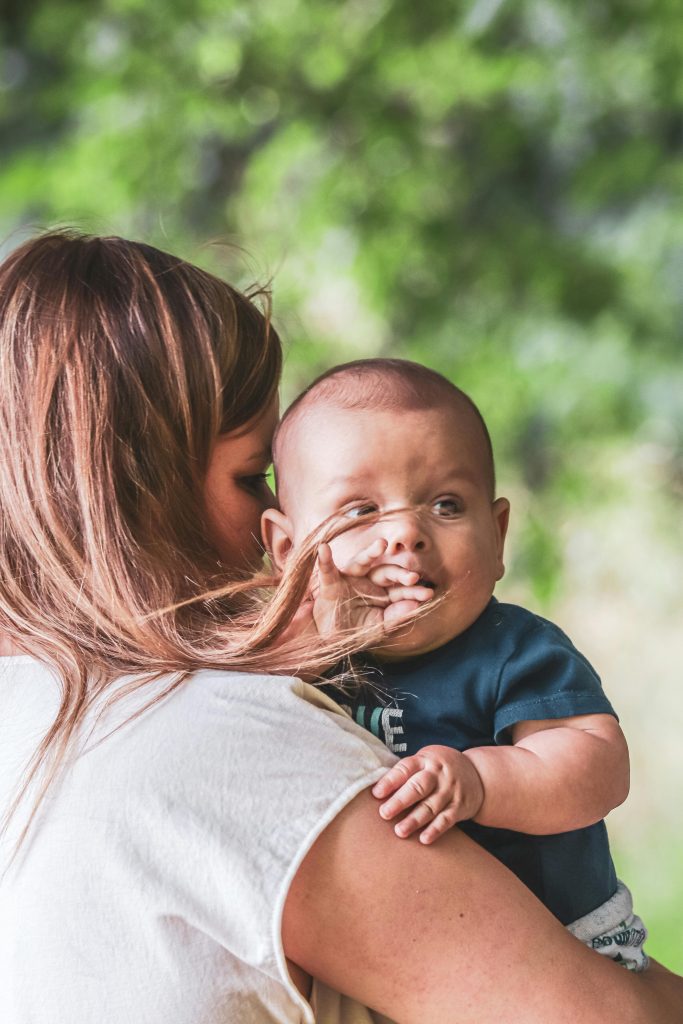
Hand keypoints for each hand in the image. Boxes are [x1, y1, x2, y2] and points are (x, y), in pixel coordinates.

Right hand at [312, 540, 433, 634]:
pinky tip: (324, 548)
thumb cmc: (356, 631)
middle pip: (386, 572)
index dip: (413, 591)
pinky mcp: (330, 583)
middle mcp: (368, 581)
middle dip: (400, 574)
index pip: (400, 589)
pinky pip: (327, 570)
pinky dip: (325, 560)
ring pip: (361, 562)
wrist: (329, 640)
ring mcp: (349, 580)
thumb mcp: (378, 627)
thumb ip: (396, 617)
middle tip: (414, 577)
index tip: (429, 594)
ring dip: (370, 552)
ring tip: (381, 544)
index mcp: (383, 593)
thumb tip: (415, 607)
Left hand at [371, 745, 484, 843]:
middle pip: (418, 787)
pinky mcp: (460, 807)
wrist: (478, 774)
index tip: (376, 794)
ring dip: (415, 820)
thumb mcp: (425, 761)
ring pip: (431, 806)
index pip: (406, 768)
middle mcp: (438, 775)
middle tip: (384, 814)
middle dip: (400, 801)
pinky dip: (435, 830)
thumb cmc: (439, 769)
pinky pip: (447, 819)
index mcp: (425, 760)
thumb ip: (405, 773)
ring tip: (399, 831)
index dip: (390, 781)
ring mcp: (450, 791)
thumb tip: (376, 791)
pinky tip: (423, 839)